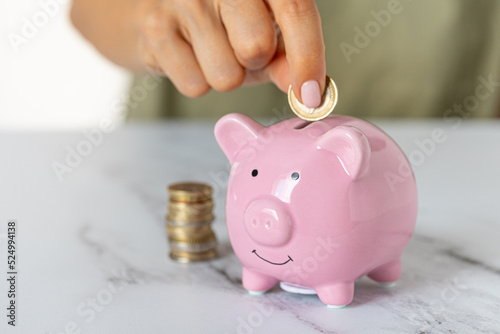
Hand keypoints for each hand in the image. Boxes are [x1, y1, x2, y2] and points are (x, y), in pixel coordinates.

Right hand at [139, 0, 325, 106]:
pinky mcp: (155, 28)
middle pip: (256, 49)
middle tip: (237, 46)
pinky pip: (195, 86)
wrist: (160, 7)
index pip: (295, 10)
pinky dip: (196, 80)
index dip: (308, 57)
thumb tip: (309, 93)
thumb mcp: (263, 31)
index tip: (312, 95)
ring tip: (209, 49)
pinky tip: (187, 54)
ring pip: (226, 77)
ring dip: (224, 75)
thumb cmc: (221, 20)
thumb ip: (287, 57)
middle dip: (253, 62)